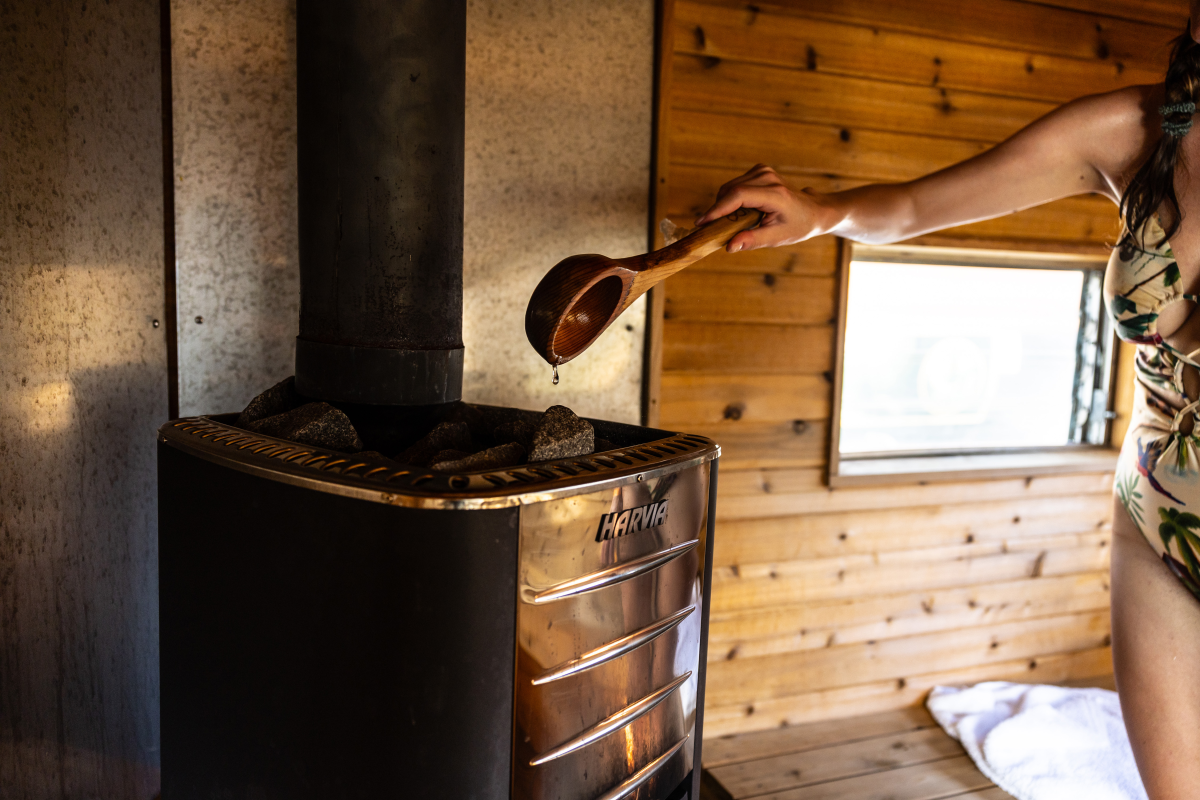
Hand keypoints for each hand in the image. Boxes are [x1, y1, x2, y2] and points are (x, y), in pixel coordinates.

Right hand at [695, 164, 831, 251]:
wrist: (812, 210)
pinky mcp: (759, 170)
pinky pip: (735, 185)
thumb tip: (729, 246)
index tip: (701, 223)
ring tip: (731, 222)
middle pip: (730, 190)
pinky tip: (740, 212)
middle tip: (713, 230)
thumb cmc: (797, 226)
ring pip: (729, 187)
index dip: (717, 209)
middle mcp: (768, 177)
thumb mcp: (776, 238)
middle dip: (717, 210)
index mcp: (775, 194)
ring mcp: (763, 171)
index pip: (739, 196)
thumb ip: (752, 240)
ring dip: (723, 205)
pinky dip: (730, 199)